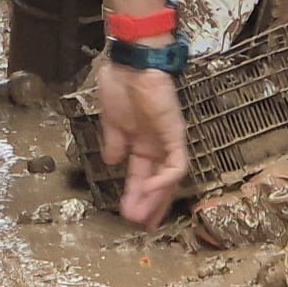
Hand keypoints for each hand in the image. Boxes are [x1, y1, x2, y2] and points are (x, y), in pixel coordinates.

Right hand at [98, 59, 188, 228]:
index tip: (127, 213)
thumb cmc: (120, 84)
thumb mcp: (111, 121)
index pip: (141, 175)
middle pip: (157, 181)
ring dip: (155, 197)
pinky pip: (176, 163)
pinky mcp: (175, 134)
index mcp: (140, 141)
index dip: (135, 194)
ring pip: (168, 178)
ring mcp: (167, 140)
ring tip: (141, 215)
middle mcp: (156, 144)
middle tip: (137, 223)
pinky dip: (165, 179)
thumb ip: (114, 143)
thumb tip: (111, 162)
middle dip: (147, 203)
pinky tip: (150, 189)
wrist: (130, 63)